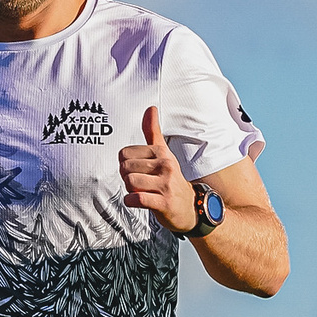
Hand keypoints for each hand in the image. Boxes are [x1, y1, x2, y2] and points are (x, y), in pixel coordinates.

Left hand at [120, 106, 198, 233]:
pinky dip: (131, 201)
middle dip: (127, 178)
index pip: (125, 153)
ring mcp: (166, 184)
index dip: (126, 165)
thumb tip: (150, 108)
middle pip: (125, 168)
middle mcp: (165, 166)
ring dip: (130, 191)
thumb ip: (153, 132)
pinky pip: (136, 199)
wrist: (191, 208)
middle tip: (141, 184)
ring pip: (130, 182)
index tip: (138, 170)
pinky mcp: (164, 202)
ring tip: (143, 192)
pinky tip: (139, 201)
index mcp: (162, 153)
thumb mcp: (164, 154)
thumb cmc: (172, 181)